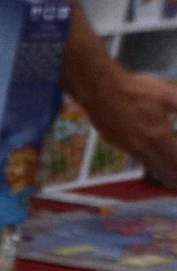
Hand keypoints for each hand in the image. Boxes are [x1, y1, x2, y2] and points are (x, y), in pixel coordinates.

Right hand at [81, 64, 176, 185]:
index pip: (176, 163)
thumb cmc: (136, 90)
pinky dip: (151, 164)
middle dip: (175, 179)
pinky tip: (154, 158)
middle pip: (164, 172)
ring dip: (163, 173)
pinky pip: (139, 160)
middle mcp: (144, 148)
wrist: (100, 91)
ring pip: (151, 168)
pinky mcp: (119, 145)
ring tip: (172, 178)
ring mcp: (129, 149)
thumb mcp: (169, 95)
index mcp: (159, 136)